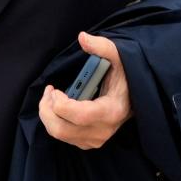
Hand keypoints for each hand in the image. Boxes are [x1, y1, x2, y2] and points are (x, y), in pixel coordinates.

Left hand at [39, 31, 131, 149]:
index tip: (54, 89)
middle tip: (49, 91)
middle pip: (62, 129)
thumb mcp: (119, 56)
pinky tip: (59, 106)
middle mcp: (103, 130)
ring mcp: (96, 139)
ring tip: (51, 96)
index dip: (61, 104)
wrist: (133, 96)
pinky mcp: (88, 142)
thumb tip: (82, 37)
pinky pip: (63, 136)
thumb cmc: (125, 76)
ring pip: (60, 134)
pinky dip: (54, 121)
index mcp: (112, 110)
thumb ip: (101, 46)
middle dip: (47, 109)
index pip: (81, 116)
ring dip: (48, 114)